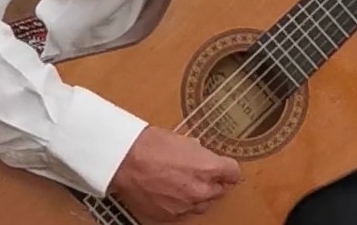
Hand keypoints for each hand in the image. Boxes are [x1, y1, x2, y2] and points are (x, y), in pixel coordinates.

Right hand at [108, 126, 241, 220]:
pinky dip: (180, 204)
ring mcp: (185, 206)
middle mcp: (201, 190)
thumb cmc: (150, 145)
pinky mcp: (170, 216)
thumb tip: (199, 155)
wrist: (124, 161)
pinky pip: (183, 212)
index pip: (233, 172)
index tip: (224, 167)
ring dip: (198, 195)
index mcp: (208, 168)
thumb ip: (197, 152)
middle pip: (220, 191)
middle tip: (201, 173)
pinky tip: (169, 191)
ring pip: (203, 204)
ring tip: (183, 183)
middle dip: (213, 182)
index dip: (227, 168)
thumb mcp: (181, 139)